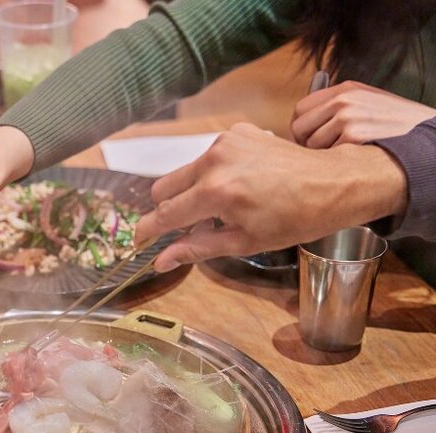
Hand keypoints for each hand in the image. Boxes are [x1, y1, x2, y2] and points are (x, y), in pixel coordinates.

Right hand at [134, 123, 407, 271]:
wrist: (335, 182)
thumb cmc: (295, 219)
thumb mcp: (244, 241)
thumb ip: (196, 248)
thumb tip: (160, 261)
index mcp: (215, 192)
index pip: (165, 214)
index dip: (147, 231)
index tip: (138, 243)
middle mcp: (214, 160)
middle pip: (163, 187)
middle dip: (167, 210)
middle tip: (185, 228)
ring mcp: (225, 141)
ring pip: (185, 172)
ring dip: (191, 192)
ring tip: (219, 209)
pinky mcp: (237, 132)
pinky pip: (208, 156)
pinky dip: (212, 174)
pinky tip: (238, 185)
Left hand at [292, 81, 435, 147]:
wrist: (428, 138)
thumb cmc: (396, 127)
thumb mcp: (368, 104)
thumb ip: (338, 108)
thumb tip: (301, 127)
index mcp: (346, 89)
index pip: (300, 109)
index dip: (303, 127)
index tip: (311, 138)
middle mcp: (343, 100)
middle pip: (298, 128)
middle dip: (307, 142)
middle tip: (326, 150)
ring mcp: (347, 116)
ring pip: (310, 145)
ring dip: (324, 154)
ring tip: (348, 152)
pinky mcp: (353, 135)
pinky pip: (326, 156)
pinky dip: (338, 161)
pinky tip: (356, 157)